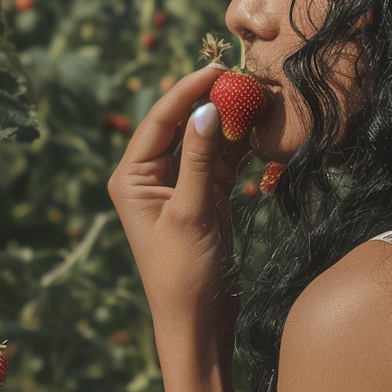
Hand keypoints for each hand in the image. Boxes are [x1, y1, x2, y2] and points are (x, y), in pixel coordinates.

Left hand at [108, 65, 254, 354]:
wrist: (198, 323)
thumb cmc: (184, 275)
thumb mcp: (192, 213)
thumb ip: (200, 160)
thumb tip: (209, 109)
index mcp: (131, 176)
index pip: (160, 119)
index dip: (188, 90)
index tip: (219, 68)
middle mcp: (150, 176)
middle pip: (183, 124)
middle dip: (213, 101)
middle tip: (246, 78)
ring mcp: (179, 187)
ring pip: (206, 141)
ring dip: (231, 122)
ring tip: (260, 98)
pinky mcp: (204, 199)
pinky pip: (222, 162)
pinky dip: (240, 148)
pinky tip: (261, 131)